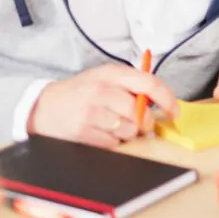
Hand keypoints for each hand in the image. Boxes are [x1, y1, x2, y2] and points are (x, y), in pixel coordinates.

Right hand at [28, 64, 178, 148]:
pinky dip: (113, 142)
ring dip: (128, 133)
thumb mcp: (106, 77)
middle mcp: (103, 91)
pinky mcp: (83, 133)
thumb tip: (160, 101)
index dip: (167, 100)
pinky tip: (102, 132)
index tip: (175, 112)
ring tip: (114, 125)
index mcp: (113, 73)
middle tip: (140, 124)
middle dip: (145, 123)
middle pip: (139, 113)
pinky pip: (112, 143)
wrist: (43, 106)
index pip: (150, 84)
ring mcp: (91, 113)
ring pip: (128, 130)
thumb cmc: (82, 91)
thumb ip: (132, 85)